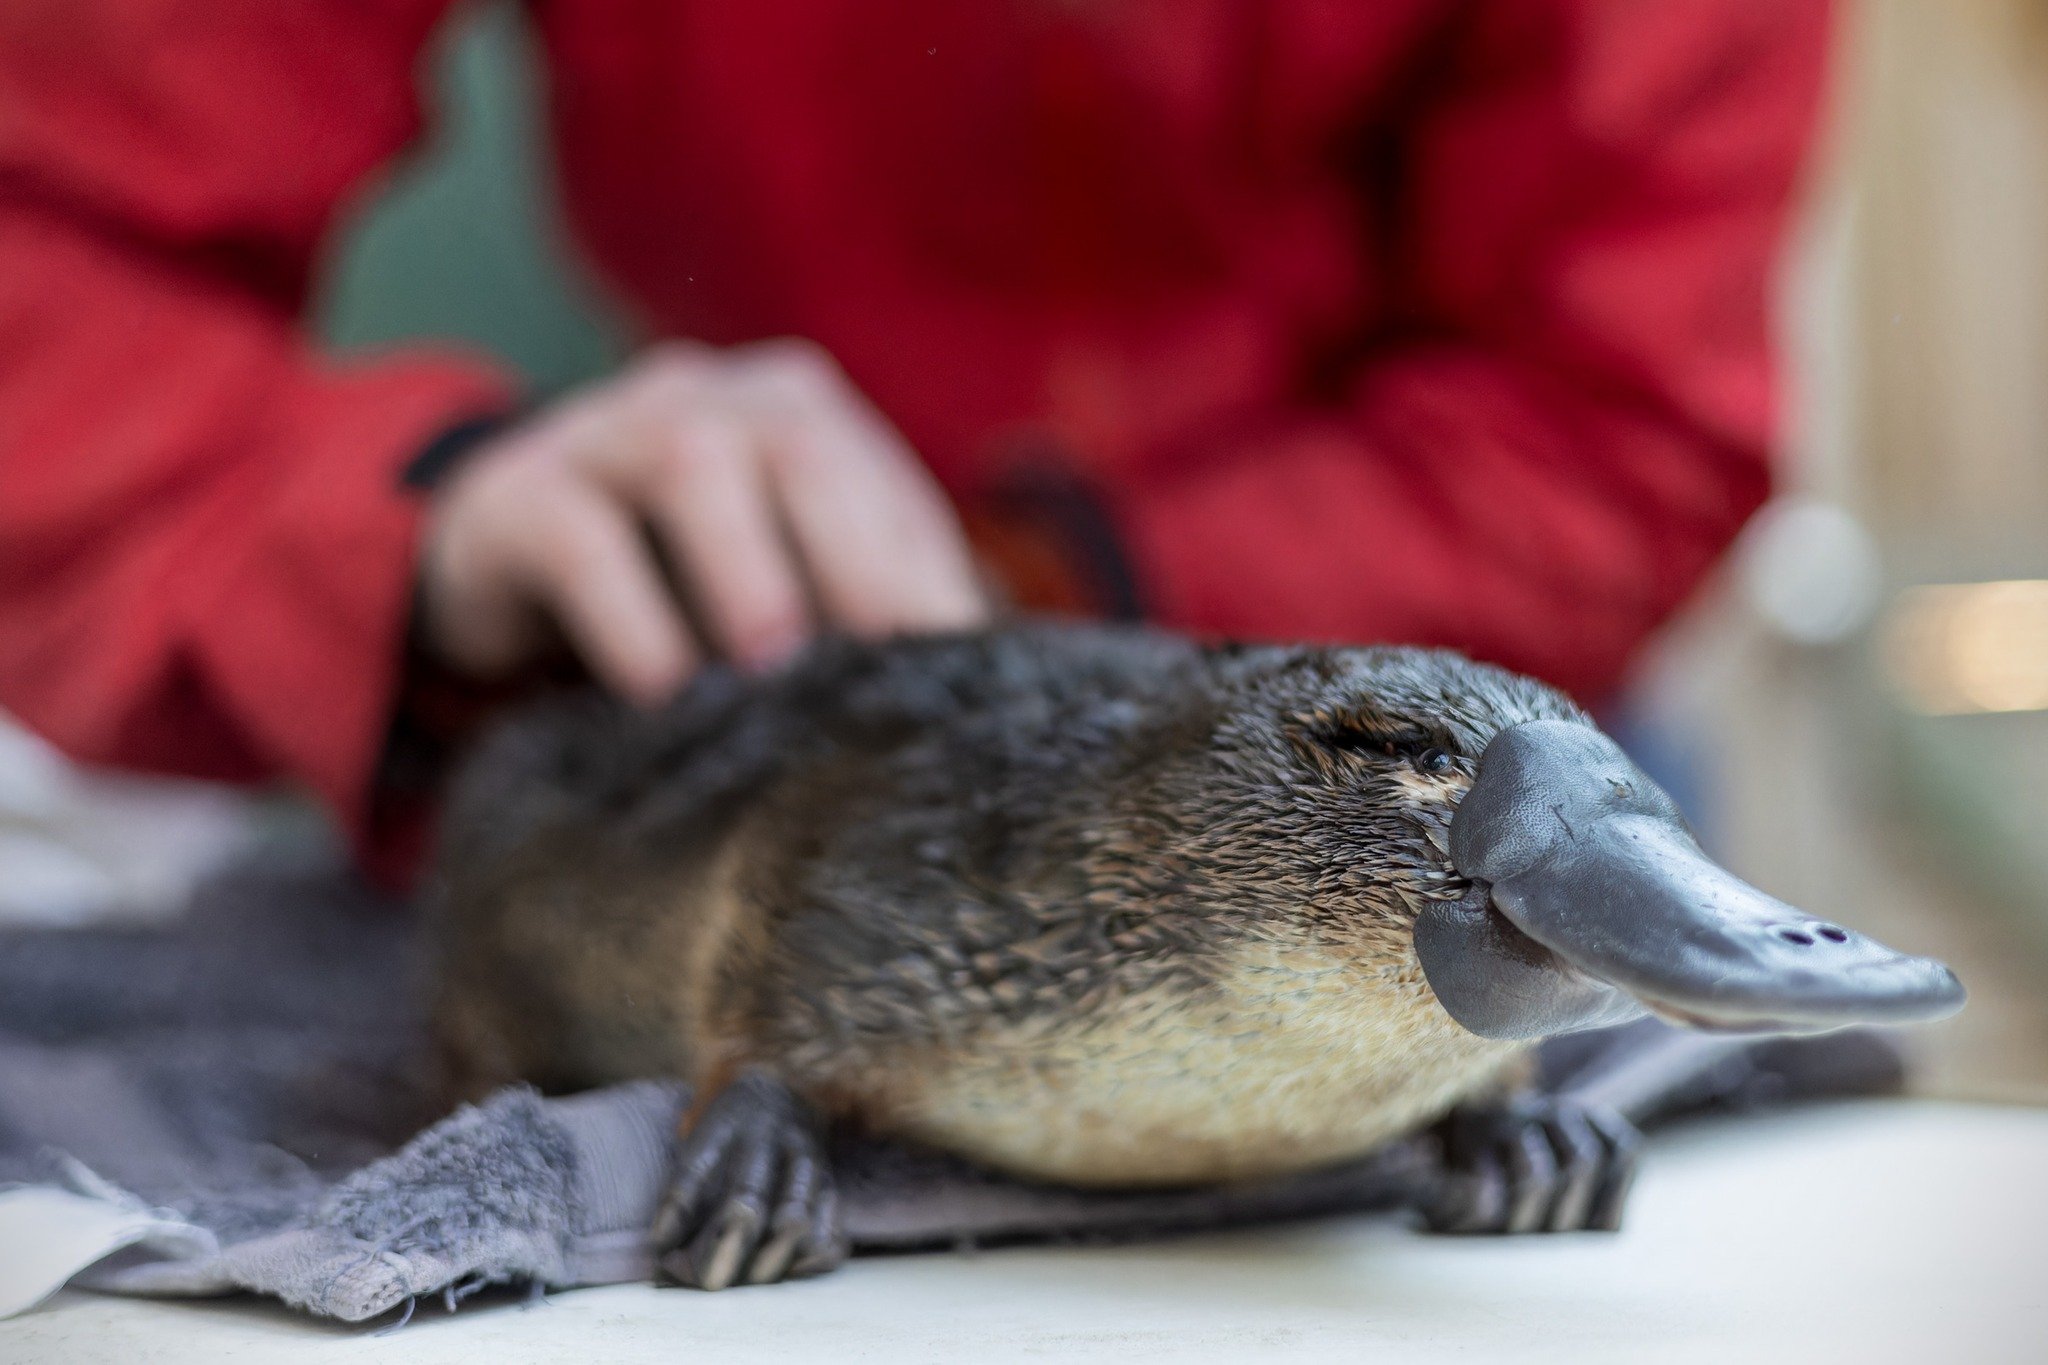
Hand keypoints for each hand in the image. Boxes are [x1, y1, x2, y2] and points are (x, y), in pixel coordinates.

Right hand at [418, 340, 987, 702]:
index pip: (882, 485)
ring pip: (691, 463)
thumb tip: (968, 688)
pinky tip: (660, 688)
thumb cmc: (684, 578)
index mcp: (797, 409)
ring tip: (771, 669)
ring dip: (744, 570)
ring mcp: (606, 429)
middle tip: (877, 664)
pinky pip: (579, 536)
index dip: (923, 580)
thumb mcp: (784, 580)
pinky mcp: (516, 493)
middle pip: (800, 447)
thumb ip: (866, 606)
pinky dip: (628, 614)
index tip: (957, 680)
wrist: (503, 557)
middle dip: (850, 557)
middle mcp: (711, 396)